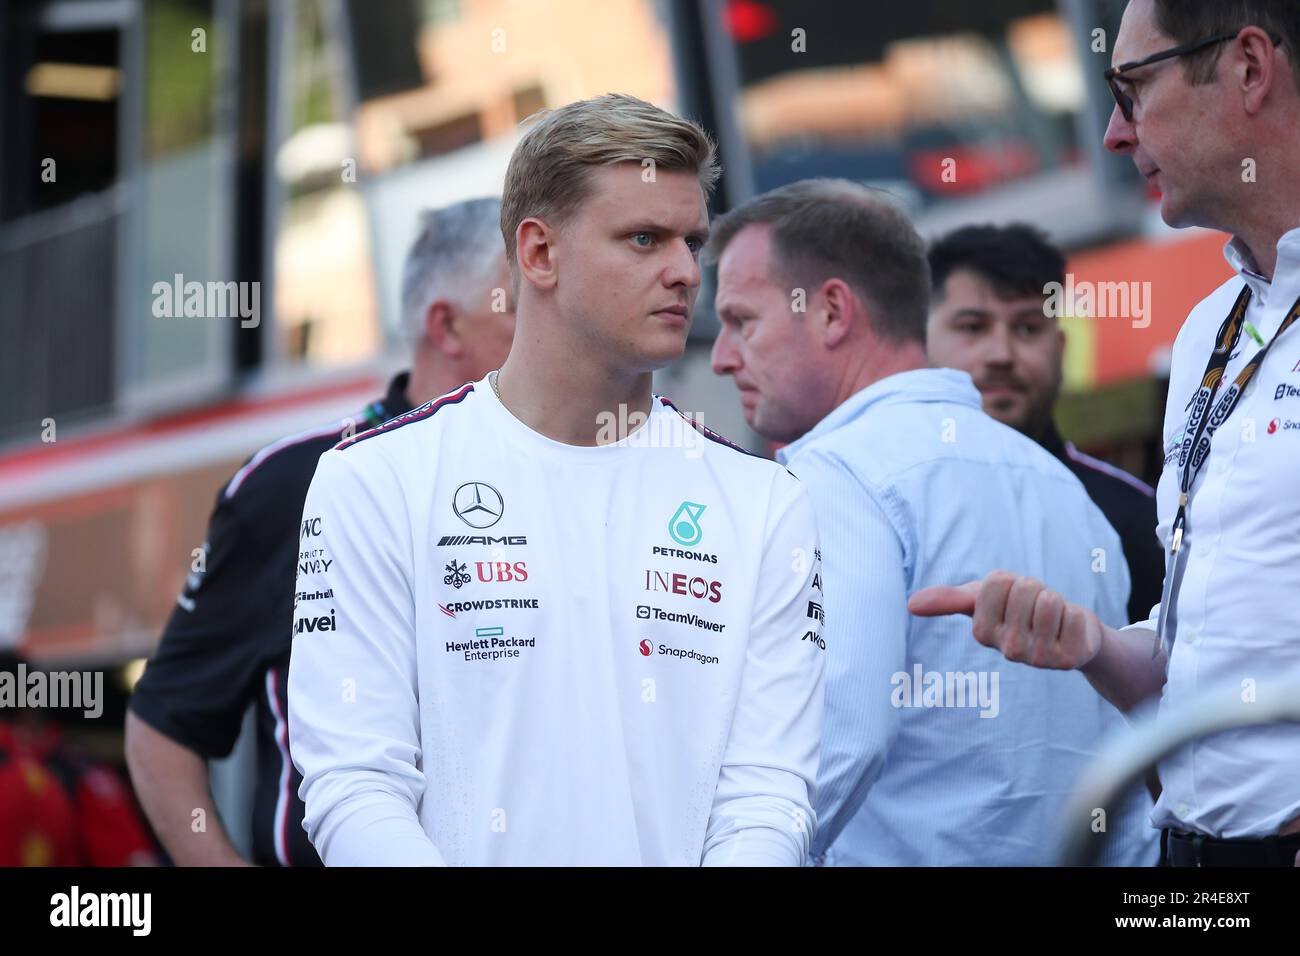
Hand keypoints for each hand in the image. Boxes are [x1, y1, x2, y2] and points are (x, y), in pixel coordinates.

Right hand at [908, 570, 1102, 670]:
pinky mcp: (1070, 660)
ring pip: (1049, 601)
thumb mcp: (981, 599)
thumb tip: (909, 605)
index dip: (1010, 581)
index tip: (1012, 597)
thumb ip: (947, 600)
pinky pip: (1074, 616)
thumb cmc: (1019, 611)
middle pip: (1025, 588)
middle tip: (1035, 608)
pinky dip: (1076, 615)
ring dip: (1056, 601)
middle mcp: (1008, 650)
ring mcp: (1039, 659)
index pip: (997, 581)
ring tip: (1052, 618)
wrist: (1067, 633)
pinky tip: (1069, 630)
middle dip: (1035, 589)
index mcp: (983, 633)